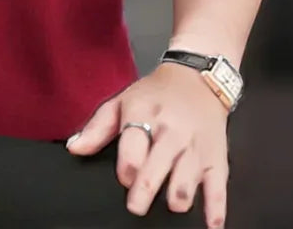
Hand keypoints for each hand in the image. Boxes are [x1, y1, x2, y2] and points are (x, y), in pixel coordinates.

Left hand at [65, 62, 228, 227]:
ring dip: (177, 198)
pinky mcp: (216, 158)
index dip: (125, 169)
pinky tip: (210, 226)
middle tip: (136, 205)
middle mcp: (171, 131)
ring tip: (170, 204)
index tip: (124, 177)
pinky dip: (215, 210)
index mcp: (144, 115)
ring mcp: (195, 146)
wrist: (198, 78)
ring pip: (187, 180)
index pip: (132, 149)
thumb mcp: (122, 101)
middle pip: (157, 167)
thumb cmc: (155, 94)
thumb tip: (74, 148)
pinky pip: (218, 187)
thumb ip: (97, 128)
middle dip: (145, 191)